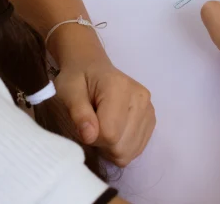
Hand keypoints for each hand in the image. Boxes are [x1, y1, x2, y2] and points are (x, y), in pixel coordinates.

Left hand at [54, 35, 155, 166]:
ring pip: (130, 151)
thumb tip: (90, 136)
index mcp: (119, 88)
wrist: (92, 67)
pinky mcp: (151, 119)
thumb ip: (78, 113)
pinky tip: (115, 130)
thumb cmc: (77, 79)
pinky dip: (123, 146)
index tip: (85, 124)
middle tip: (93, 126)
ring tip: (103, 126)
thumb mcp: (68, 91)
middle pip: (122, 147)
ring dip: (112, 147)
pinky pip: (137, 148)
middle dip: (103, 144)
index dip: (93, 137)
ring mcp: (149, 109)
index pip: (110, 133)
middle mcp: (141, 98)